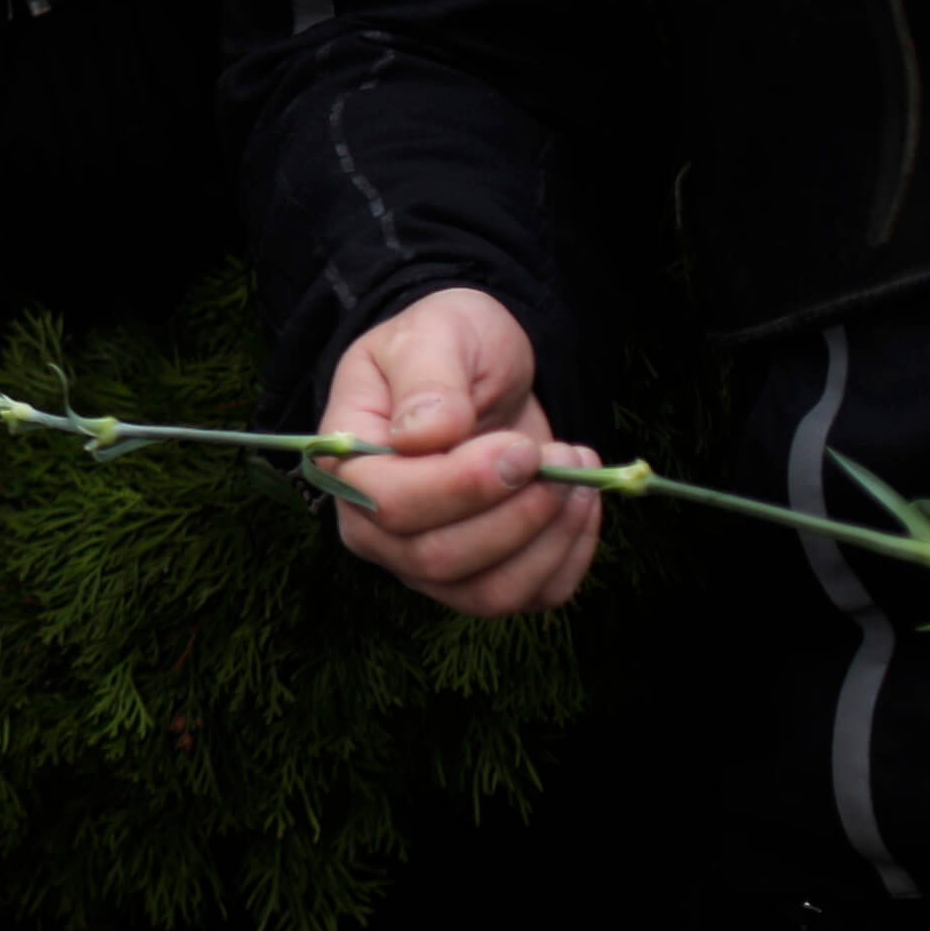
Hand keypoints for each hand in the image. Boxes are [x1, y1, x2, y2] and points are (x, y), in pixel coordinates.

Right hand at [321, 286, 597, 614]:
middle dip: (516, 514)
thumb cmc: (446, 345)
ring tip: (580, 480)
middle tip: (565, 456)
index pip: (389, 504)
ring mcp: (426, 562)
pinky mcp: (481, 577)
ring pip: (486, 592)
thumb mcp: (433, 333)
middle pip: (437, 559)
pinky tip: (581, 506)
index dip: (460, 486)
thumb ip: (425, 378)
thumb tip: (422, 435)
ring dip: (549, 541)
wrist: (483, 371)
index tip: (522, 449)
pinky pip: (529, 597)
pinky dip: (569, 559)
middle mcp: (375, 528)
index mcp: (348, 464)